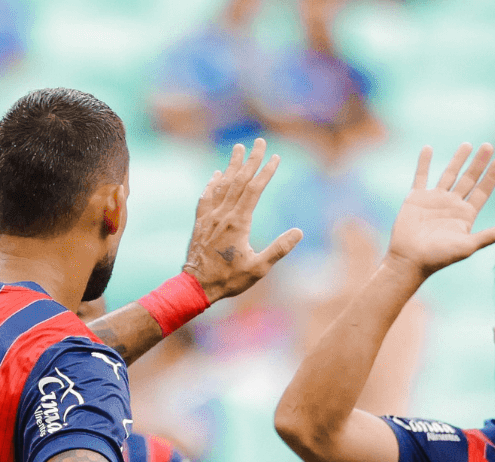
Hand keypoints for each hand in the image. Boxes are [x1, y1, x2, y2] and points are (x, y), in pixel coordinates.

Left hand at [183, 139, 304, 302]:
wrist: (195, 286)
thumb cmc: (228, 280)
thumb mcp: (258, 268)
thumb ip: (278, 249)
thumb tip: (298, 232)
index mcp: (238, 222)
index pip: (254, 190)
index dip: (266, 172)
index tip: (275, 157)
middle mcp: (222, 214)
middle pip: (238, 180)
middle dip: (251, 160)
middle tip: (259, 141)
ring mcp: (209, 217)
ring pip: (221, 184)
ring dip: (231, 165)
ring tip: (238, 148)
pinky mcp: (200, 223)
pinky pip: (206, 197)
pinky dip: (212, 183)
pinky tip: (215, 175)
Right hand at [383, 143, 494, 278]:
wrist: (409, 260)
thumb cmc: (439, 257)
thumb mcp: (467, 247)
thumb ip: (488, 236)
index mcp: (465, 215)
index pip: (482, 191)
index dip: (491, 177)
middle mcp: (452, 205)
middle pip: (469, 179)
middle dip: (478, 163)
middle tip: (488, 145)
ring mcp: (434, 200)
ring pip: (449, 174)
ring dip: (458, 159)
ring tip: (467, 144)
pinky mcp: (416, 198)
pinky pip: (421, 176)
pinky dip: (424, 162)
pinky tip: (428, 148)